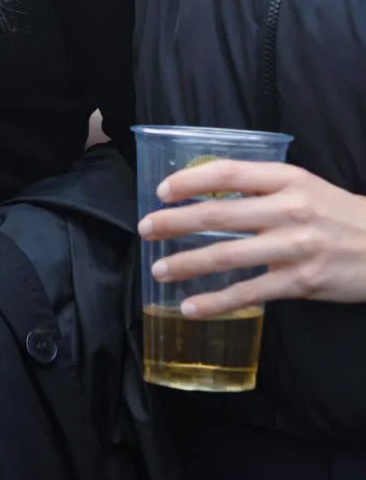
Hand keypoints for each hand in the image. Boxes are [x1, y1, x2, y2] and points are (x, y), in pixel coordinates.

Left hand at [138, 159, 365, 315]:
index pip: (227, 173)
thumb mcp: (301, 186)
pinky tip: (191, 306)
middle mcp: (289, 210)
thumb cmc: (334, 214)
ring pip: (228, 254)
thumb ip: (258, 186)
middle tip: (145, 229)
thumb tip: (202, 189)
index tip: (162, 191)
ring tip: (158, 269)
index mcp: (287, 180)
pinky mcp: (300, 282)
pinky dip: (216, 301)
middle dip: (174, 222)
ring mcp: (295, 247)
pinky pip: (249, 292)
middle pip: (219, 213)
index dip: (190, 180)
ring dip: (187, 263)